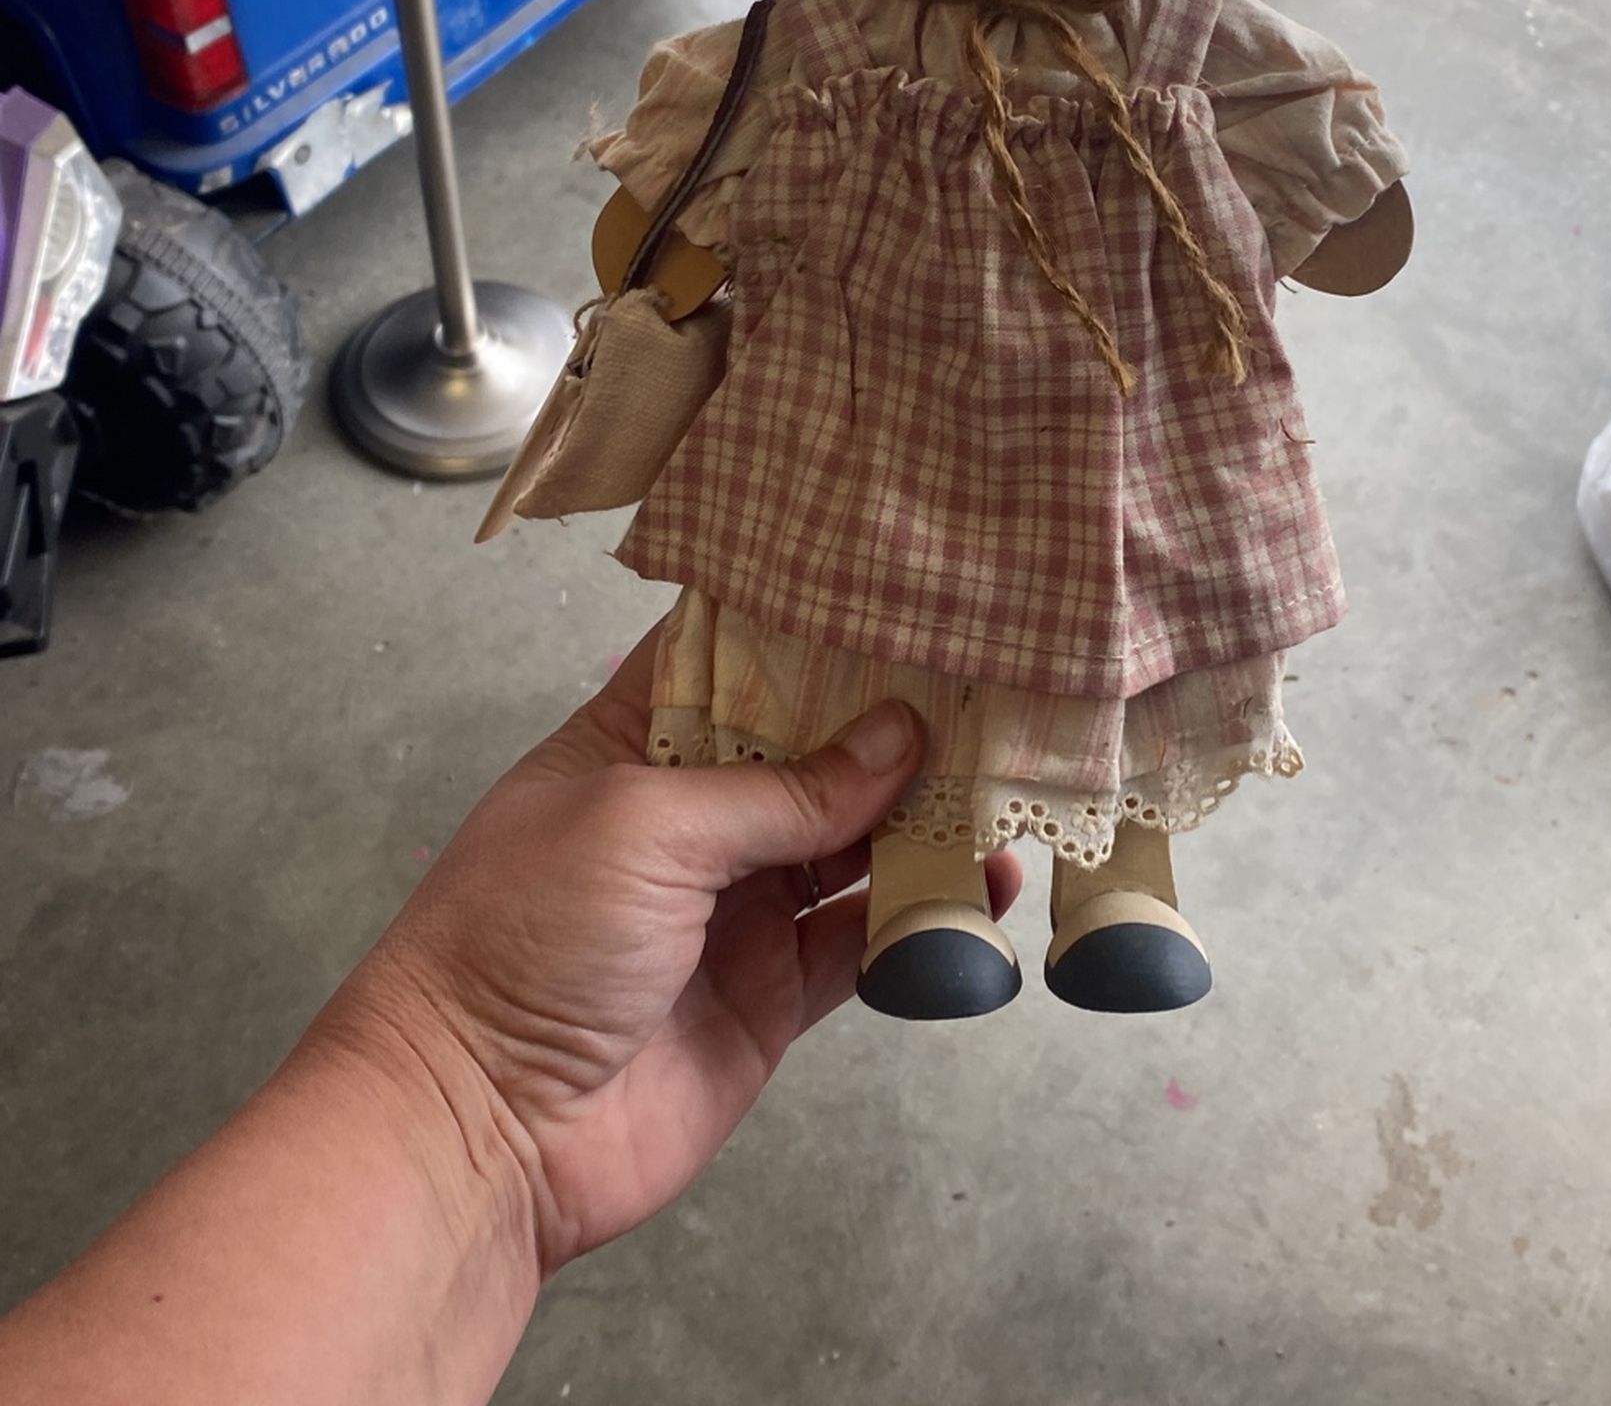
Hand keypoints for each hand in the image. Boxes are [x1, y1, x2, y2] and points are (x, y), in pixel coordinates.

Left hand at [309, 628, 1020, 1275]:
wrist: (480, 1131)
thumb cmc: (525, 938)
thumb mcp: (646, 826)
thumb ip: (782, 787)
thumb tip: (899, 736)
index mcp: (631, 745)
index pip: (733, 663)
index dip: (811, 633)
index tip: (903, 601)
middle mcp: (690, 818)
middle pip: (811, 753)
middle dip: (891, 723)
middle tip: (991, 684)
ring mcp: (735, 906)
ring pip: (851, 843)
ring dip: (923, 815)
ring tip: (1009, 774)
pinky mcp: (772, 991)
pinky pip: (863, 940)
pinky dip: (926, 913)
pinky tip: (989, 881)